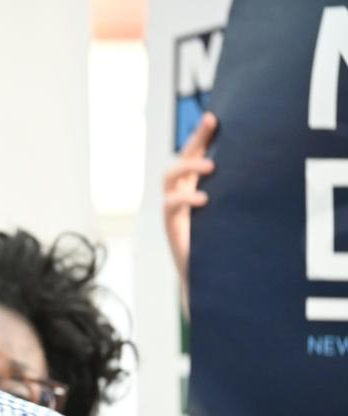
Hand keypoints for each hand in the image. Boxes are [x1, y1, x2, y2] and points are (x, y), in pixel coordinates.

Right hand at [163, 112, 217, 312]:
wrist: (209, 279)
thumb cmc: (223, 245)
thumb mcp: (232, 214)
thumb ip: (237, 194)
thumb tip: (264, 169)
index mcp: (194, 187)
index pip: (195, 154)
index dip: (201, 135)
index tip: (214, 116)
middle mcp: (181, 194)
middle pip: (181, 158)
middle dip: (195, 139)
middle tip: (211, 123)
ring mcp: (173, 210)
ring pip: (170, 177)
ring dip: (188, 165)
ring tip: (212, 165)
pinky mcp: (171, 226)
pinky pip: (170, 204)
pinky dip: (186, 198)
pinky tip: (205, 198)